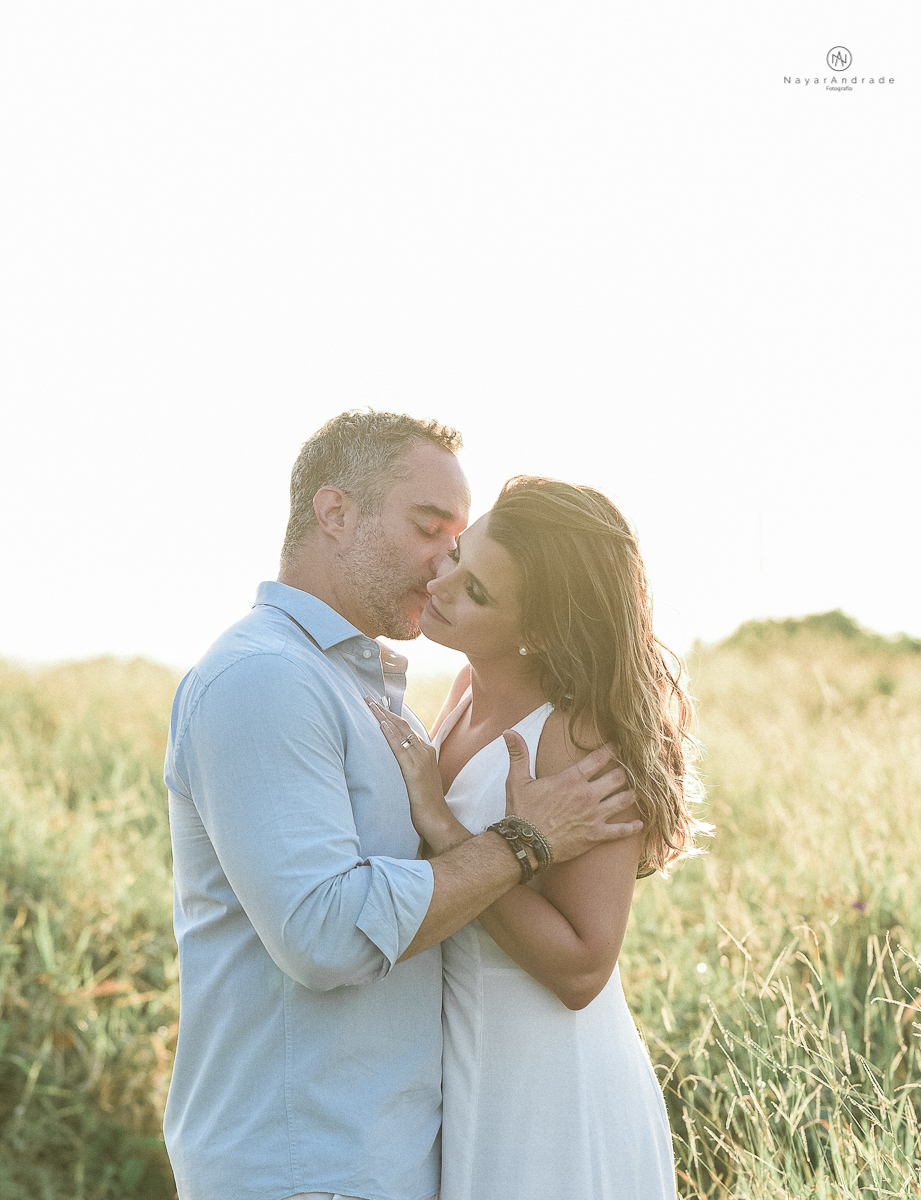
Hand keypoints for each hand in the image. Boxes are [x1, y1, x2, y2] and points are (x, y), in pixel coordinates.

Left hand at [365, 699, 470, 852]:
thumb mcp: (417, 777)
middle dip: (384, 711)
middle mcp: (424, 751)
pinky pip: (400, 749)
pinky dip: (390, 735)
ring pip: (400, 732)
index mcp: (425, 752)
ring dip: (384, 717)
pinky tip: (381, 725)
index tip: (376, 705)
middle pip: (402, 725)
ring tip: (369, 705)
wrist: (437, 820)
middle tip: (367, 698)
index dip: (390, 715)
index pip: (405, 728)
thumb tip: (391, 758)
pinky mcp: (415, 771)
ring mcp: (421, 760)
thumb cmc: (424, 802)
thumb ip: (408, 764)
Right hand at [502, 730, 642, 864]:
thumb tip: (508, 732)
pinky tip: (641, 824)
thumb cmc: (521, 812)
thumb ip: (518, 754)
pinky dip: (632, 828)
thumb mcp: (517, 780)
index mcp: (571, 780)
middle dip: (627, 771)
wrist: (525, 845)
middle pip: (618, 777)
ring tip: (639, 789)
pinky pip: (620, 831)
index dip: (612, 750)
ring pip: (624, 800)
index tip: (619, 745)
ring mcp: (594, 816)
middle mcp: (587, 795)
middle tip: (633, 767)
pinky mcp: (596, 836)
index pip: (599, 759)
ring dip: (633, 794)